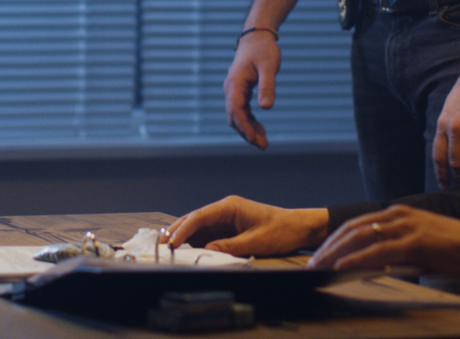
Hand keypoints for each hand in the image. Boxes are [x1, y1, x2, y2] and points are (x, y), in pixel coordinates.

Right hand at [165, 195, 329, 256]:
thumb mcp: (255, 241)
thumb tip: (205, 252)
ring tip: (166, 248)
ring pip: (198, 227)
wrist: (299, 228)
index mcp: (230, 206)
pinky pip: (207, 234)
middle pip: (194, 219)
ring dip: (183, 236)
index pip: (200, 216)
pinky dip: (195, 242)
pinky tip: (184, 250)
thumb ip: (228, 247)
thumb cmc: (280, 231)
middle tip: (160, 245)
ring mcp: (226, 219)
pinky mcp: (229, 229)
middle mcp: (224, 209)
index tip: (171, 242)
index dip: (183, 229)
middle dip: (176, 230)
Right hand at [223, 31, 280, 149]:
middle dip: (246, 133)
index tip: (253, 139)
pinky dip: (250, 122)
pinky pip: (243, 111)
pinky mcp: (241, 92)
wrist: (257, 37)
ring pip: (238, 116)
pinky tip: (261, 130)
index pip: (235, 109)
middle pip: (234, 116)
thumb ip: (267, 86)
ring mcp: (235, 91)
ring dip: (248, 130)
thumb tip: (266, 107)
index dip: (244, 126)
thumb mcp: (269, 66)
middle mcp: (231, 89)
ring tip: (263, 143)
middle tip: (262, 146)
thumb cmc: (263, 50)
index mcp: (235, 83)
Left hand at [308, 204, 459, 277]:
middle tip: (313, 261)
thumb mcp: (418, 245)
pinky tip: (343, 267)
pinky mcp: (415, 242)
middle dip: (329, 246)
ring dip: (337, 253)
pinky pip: (379, 251)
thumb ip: (395, 250)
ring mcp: (406, 226)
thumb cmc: (453, 249)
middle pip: (353, 228)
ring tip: (320, 265)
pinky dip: (357, 259)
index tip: (320, 252)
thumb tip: (370, 265)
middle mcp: (399, 215)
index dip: (336, 238)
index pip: (358, 223)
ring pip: (361, 237)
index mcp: (398, 213)